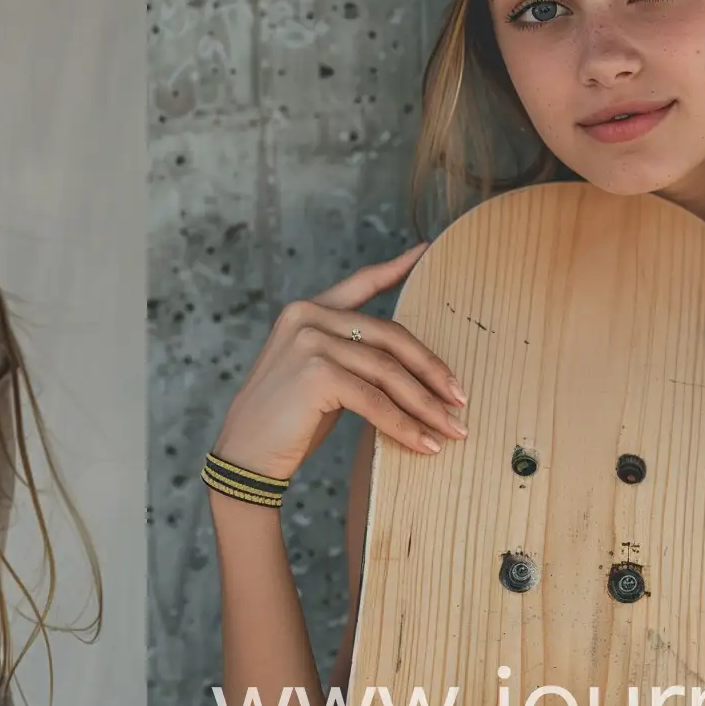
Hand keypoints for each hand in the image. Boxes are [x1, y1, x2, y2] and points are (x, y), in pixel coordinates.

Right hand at [210, 246, 466, 485]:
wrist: (245, 455)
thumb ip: (352, 358)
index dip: (396, 267)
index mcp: (307, 310)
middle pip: (389, 335)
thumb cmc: (286, 420)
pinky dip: (404, 425)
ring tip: (451, 428)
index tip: (424, 251)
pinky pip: (375, 401)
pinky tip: (424, 443)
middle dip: (431, 369)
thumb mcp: (319, 376)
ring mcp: (310, 341)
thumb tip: (409, 371)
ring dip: (425, 404)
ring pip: (387, 371)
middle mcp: (308, 316)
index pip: (361, 283)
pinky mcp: (316, 373)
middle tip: (459, 399)